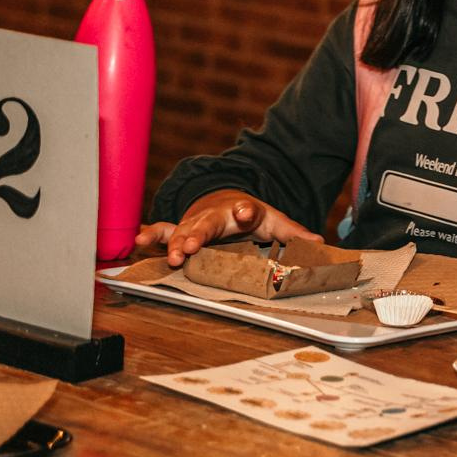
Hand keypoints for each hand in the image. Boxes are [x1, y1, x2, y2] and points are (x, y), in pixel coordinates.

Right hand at [133, 189, 321, 266]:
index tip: (243, 212)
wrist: (226, 201)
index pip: (248, 210)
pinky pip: (163, 230)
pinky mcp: (180, 228)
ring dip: (173, 243)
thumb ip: (293, 233)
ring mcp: (196, 222)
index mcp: (244, 211)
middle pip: (207, 225)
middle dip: (197, 235)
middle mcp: (217, 215)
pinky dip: (151, 235)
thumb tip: (319, 243)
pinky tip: (137, 241)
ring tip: (170, 255)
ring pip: (182, 230)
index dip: (246, 211)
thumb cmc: (250, 216)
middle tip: (189, 248)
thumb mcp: (274, 222)